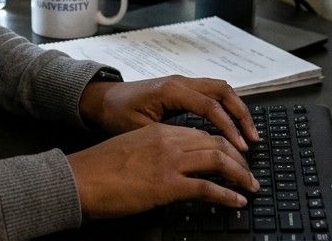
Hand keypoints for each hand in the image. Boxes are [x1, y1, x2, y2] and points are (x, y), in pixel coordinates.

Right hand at [66, 122, 259, 218]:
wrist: (81, 178)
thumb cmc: (100, 168)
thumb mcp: (131, 148)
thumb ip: (154, 150)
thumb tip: (173, 165)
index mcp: (159, 130)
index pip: (202, 133)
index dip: (223, 146)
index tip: (234, 157)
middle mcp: (168, 141)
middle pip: (216, 143)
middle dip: (239, 159)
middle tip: (249, 173)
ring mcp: (169, 161)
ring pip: (218, 160)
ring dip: (240, 175)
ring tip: (250, 187)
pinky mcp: (167, 184)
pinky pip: (207, 187)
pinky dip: (227, 195)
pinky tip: (237, 201)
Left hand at [78, 75, 259, 152]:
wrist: (101, 99)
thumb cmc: (116, 114)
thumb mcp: (138, 129)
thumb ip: (167, 136)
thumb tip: (196, 149)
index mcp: (171, 90)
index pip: (210, 106)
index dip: (228, 127)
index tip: (239, 147)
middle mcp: (181, 81)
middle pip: (223, 91)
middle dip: (241, 114)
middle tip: (253, 139)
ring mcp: (182, 82)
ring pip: (220, 89)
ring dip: (236, 109)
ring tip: (248, 133)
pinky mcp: (182, 88)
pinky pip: (211, 93)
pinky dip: (226, 107)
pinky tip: (232, 125)